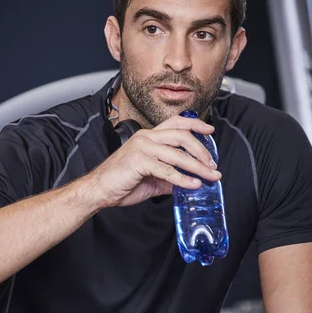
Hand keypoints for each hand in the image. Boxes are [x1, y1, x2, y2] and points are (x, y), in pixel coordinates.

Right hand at [85, 114, 220, 207]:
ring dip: (197, 166)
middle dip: (202, 150)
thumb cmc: (121, 181)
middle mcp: (146, 137)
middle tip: (212, 164)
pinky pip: (167, 170)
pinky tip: (192, 185)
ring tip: (209, 176)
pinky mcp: (139, 161)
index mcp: (148, 137)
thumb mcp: (152, 178)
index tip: (210, 130)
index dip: (195, 124)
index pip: (176, 123)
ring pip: (177, 154)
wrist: (99, 190)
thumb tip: (188, 183)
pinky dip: (183, 179)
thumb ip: (170, 177)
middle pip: (182, 135)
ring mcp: (142, 148)